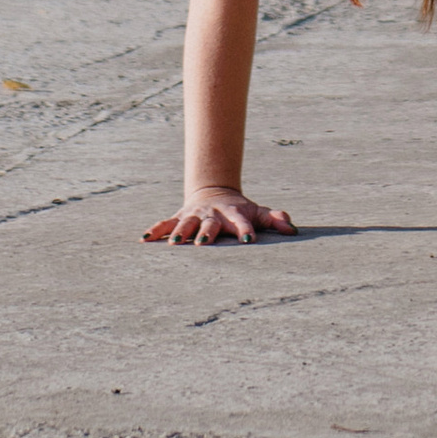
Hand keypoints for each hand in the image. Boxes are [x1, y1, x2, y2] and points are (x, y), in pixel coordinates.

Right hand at [144, 187, 294, 246]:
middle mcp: (212, 214)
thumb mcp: (258, 212)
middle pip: (209, 223)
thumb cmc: (240, 210)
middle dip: (205, 233)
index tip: (249, 241)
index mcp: (233, 214)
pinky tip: (143, 240)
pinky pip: (164, 224)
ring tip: (173, 244)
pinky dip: (154, 230)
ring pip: (185, 223)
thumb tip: (293, 229)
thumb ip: (275, 219)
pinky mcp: (179, 218)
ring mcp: (194, 216)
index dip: (246, 231)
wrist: (214, 193)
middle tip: (202, 243)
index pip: (242, 222)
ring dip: (179, 233)